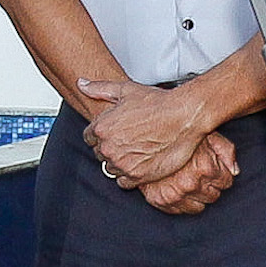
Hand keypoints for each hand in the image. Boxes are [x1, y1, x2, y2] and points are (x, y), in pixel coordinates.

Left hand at [78, 77, 209, 189]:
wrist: (184, 116)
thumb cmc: (158, 103)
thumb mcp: (126, 90)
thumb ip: (99, 88)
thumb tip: (81, 83)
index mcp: (102, 128)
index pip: (89, 138)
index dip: (102, 134)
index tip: (115, 132)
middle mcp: (109, 148)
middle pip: (100, 154)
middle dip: (111, 148)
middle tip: (129, 140)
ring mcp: (122, 164)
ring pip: (111, 169)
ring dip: (120, 162)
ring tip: (136, 152)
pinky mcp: (138, 176)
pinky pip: (123, 183)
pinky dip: (130, 175)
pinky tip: (141, 164)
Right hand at [136, 130, 237, 213]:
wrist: (144, 135)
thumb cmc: (179, 133)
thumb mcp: (208, 134)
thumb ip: (226, 150)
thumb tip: (235, 171)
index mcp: (205, 168)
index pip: (226, 182)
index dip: (220, 173)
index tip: (212, 166)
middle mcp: (190, 184)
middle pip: (213, 196)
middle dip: (209, 185)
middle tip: (199, 172)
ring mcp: (173, 195)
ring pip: (198, 207)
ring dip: (196, 196)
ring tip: (188, 179)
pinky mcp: (158, 200)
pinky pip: (179, 211)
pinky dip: (180, 202)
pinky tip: (177, 187)